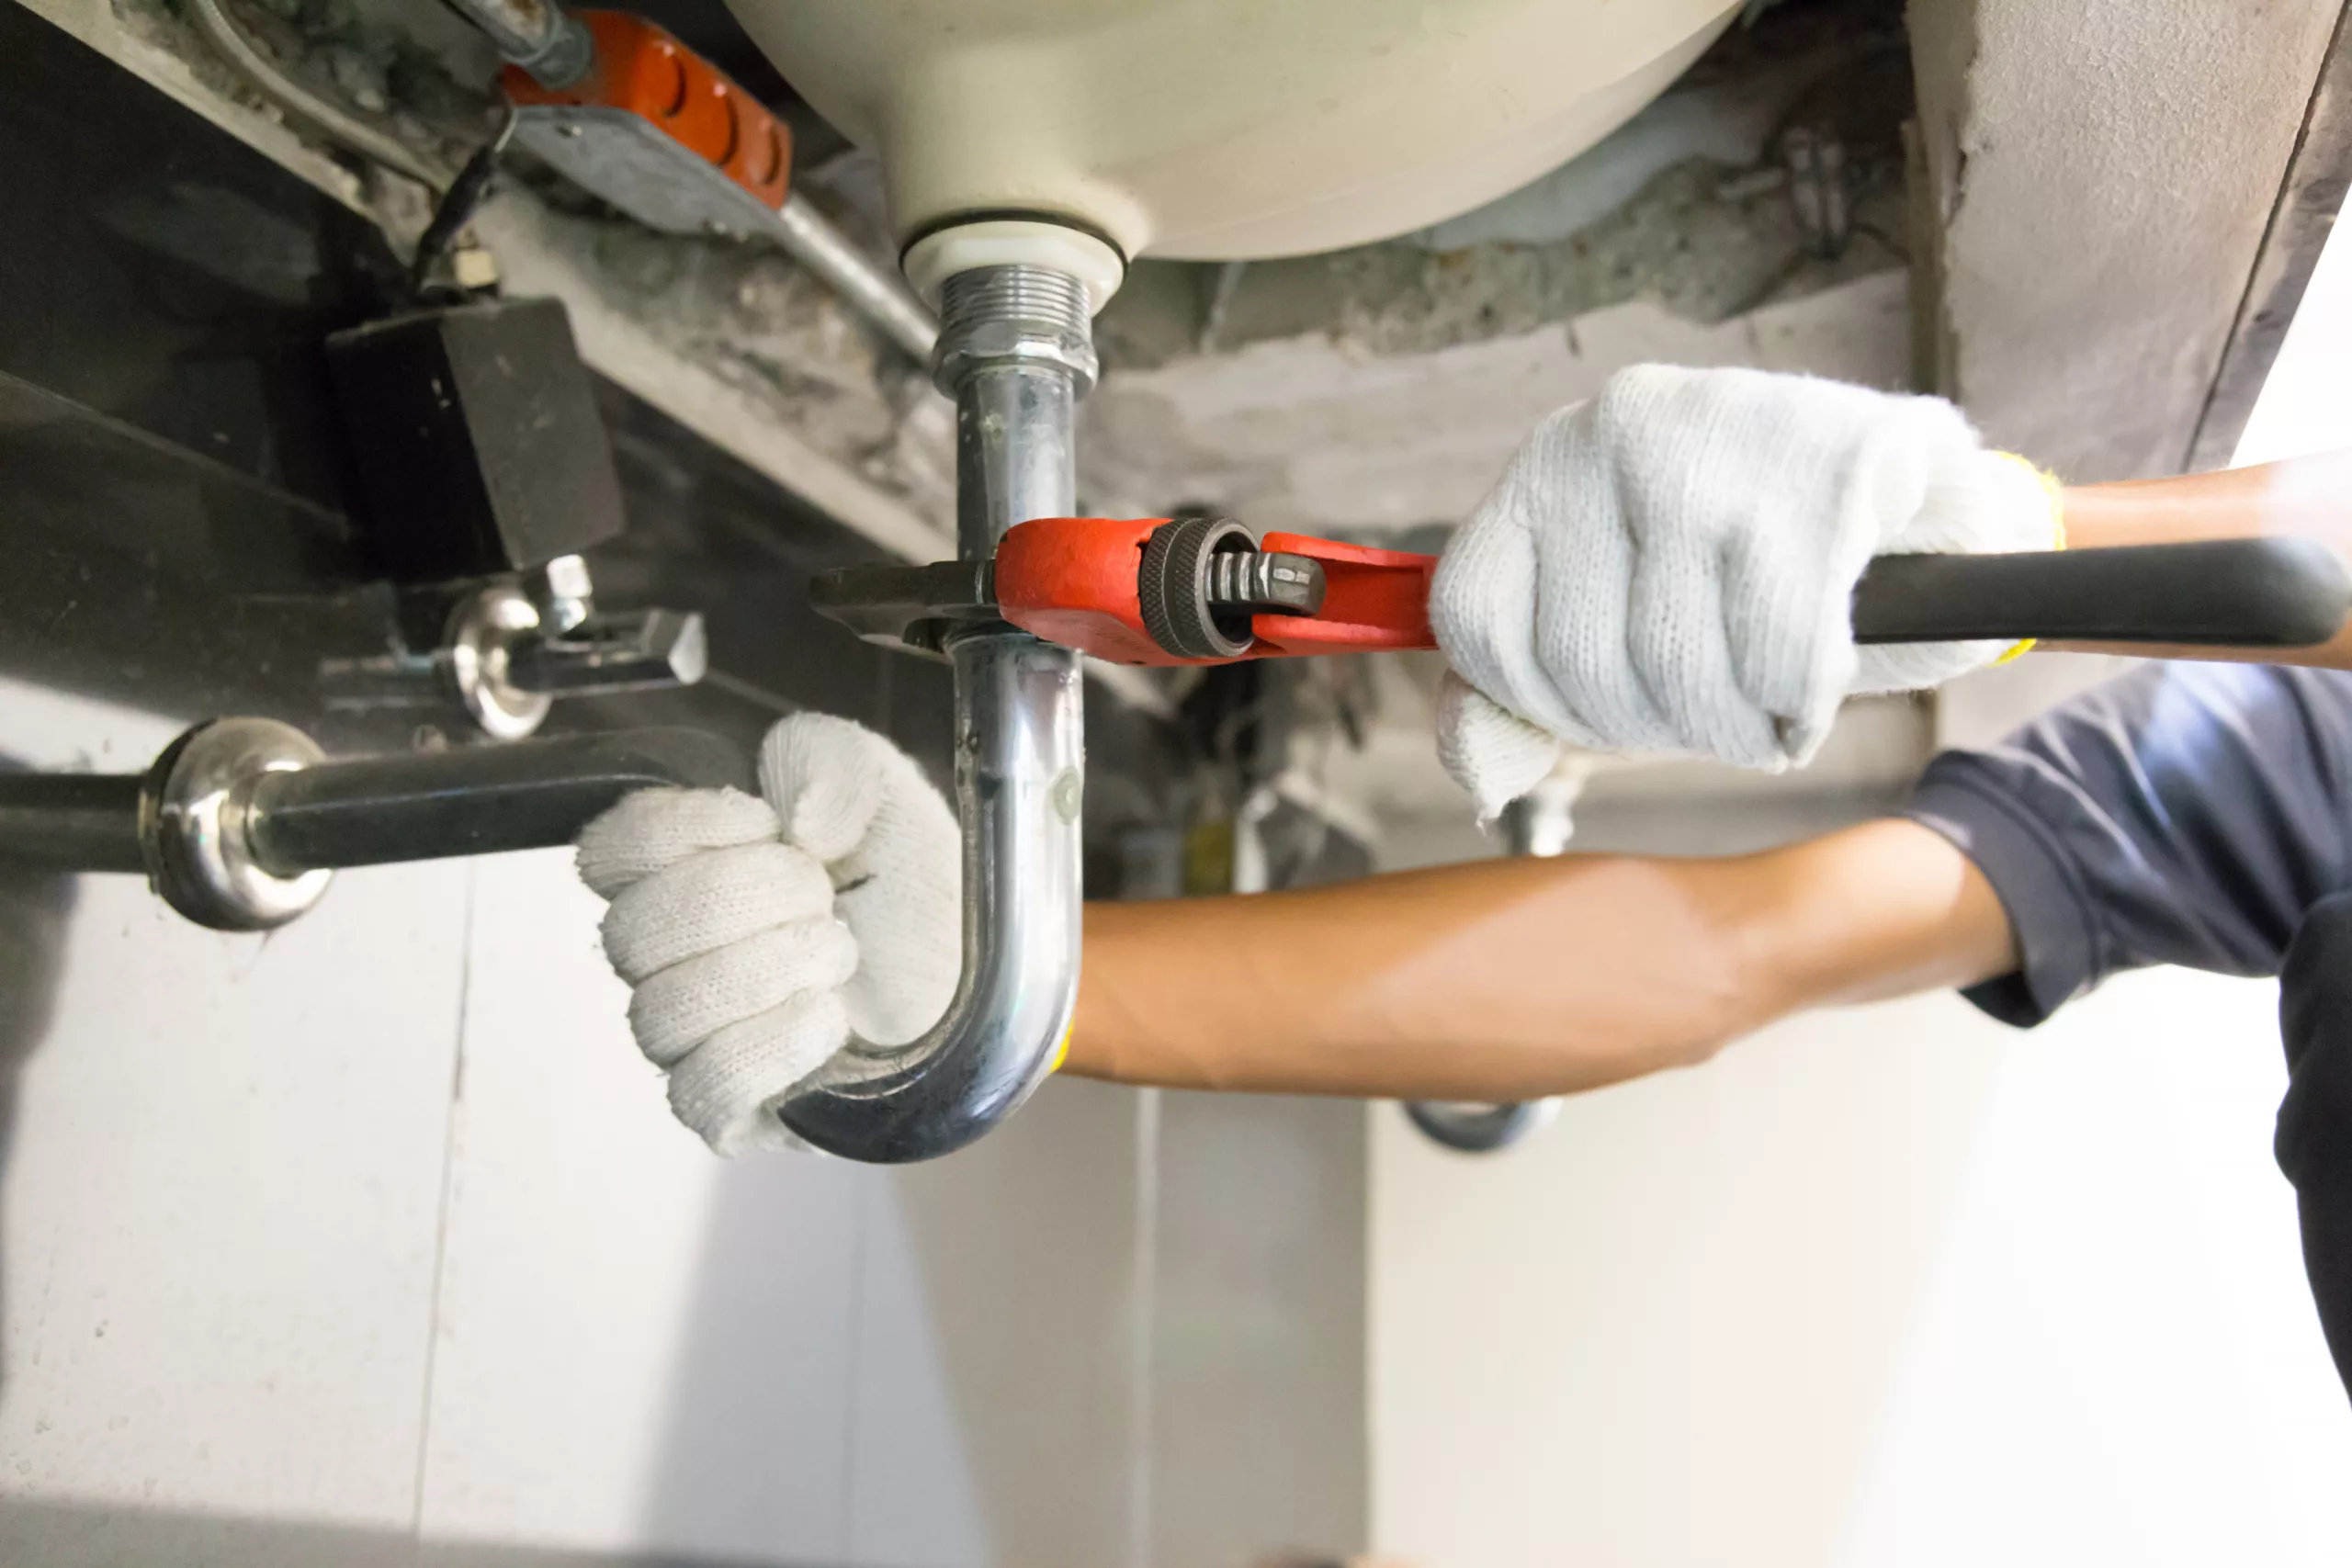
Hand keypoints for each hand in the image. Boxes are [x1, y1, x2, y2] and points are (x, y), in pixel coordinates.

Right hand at [575, 713, 958, 1153]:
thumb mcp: (883, 789)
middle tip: (820, 893)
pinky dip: (767, 1047)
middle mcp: (671, 961)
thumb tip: (798, 816)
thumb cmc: (912, 885)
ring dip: (764, 968)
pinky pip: (702, 1092)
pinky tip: (827, 1015)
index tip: (766, 823)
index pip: (610, 853)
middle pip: (631, 934)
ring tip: (838, 951)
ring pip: (661, 1015)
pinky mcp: (738, 1112)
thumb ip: (829, 761)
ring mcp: (697, 1041)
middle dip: (739, 898)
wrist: (978, 974)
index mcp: (682, 872)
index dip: (680, 829)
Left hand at [1430, 364, 2060, 815]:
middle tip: (1714, 710)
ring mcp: (1721, 440)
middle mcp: (1615, 433)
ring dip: (1732, 726)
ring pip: (1679, 668)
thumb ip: (1521, 697)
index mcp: (1546, 465)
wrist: (1921, 507)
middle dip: (1656, 725)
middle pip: (1580, 659)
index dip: (1537, 701)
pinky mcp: (1829, 466)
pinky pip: (1783, 659)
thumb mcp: (1614, 624)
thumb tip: (1482, 777)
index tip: (1604, 712)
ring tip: (1763, 698)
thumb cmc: (1745, 581)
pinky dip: (1800, 704)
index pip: (1474, 617)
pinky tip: (1815, 680)